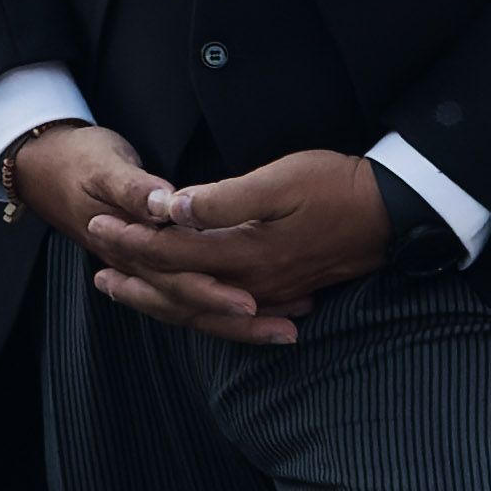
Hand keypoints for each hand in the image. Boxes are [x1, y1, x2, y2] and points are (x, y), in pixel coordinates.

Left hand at [37, 131, 386, 346]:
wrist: (393, 212)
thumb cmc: (336, 186)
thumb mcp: (280, 180)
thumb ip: (224, 198)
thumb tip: (172, 207)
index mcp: (247, 254)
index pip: (173, 254)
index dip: (132, 240)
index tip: (97, 225)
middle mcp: (255, 283)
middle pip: (180, 291)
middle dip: (135, 278)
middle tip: (96, 270)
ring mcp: (271, 292)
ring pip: (201, 308)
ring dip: (159, 299)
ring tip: (126, 290)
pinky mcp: (284, 291)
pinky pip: (226, 310)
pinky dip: (195, 307)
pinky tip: (184, 300)